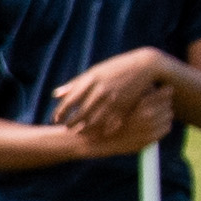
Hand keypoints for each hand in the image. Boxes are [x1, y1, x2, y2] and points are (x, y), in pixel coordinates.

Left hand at [55, 52, 178, 147]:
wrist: (145, 66)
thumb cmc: (116, 68)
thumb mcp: (95, 72)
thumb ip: (75, 84)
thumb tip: (56, 95)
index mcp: (91, 81)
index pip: (70, 101)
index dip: (60, 112)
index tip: (55, 119)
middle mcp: (101, 91)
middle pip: (80, 114)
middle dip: (71, 124)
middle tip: (66, 128)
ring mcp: (114, 100)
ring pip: (94, 121)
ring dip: (84, 130)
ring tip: (79, 133)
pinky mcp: (125, 107)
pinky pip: (111, 123)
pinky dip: (102, 131)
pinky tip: (96, 134)